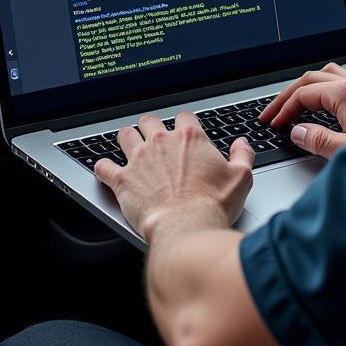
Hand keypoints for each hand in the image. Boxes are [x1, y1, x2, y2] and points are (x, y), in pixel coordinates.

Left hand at [93, 112, 253, 241]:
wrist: (186, 229)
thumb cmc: (212, 205)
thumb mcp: (241, 178)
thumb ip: (243, 155)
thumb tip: (241, 144)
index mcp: (190, 137)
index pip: (183, 116)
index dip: (183, 124)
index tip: (183, 133)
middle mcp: (161, 143)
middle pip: (149, 121)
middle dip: (151, 127)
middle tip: (153, 137)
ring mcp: (139, 160)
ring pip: (125, 135)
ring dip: (127, 138)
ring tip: (129, 144)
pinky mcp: (122, 181)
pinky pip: (103, 166)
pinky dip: (103, 167)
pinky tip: (105, 169)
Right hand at [259, 62, 345, 158]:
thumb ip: (319, 141)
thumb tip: (298, 133)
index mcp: (345, 94)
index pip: (303, 95)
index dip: (283, 109)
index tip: (274, 124)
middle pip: (311, 78)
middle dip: (288, 95)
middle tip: (274, 112)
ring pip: (330, 72)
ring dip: (310, 84)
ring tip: (298, 100)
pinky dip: (331, 83)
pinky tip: (333, 95)